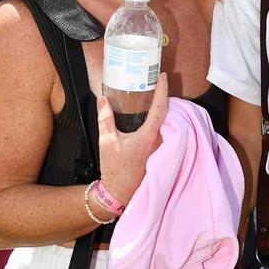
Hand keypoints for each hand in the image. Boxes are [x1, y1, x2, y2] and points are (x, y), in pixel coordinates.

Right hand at [97, 73, 167, 207]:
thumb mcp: (107, 142)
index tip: (162, 76)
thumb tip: (103, 100)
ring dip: (161, 106)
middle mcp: (159, 139)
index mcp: (149, 135)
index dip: (162, 90)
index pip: (160, 107)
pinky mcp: (157, 150)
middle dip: (162, 95)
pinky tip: (149, 113)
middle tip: (155, 80)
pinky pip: (162, 129)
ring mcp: (160, 146)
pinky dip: (158, 118)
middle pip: (166, 112)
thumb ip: (105, 119)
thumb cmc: (115, 168)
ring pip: (165, 121)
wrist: (120, 192)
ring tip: (152, 92)